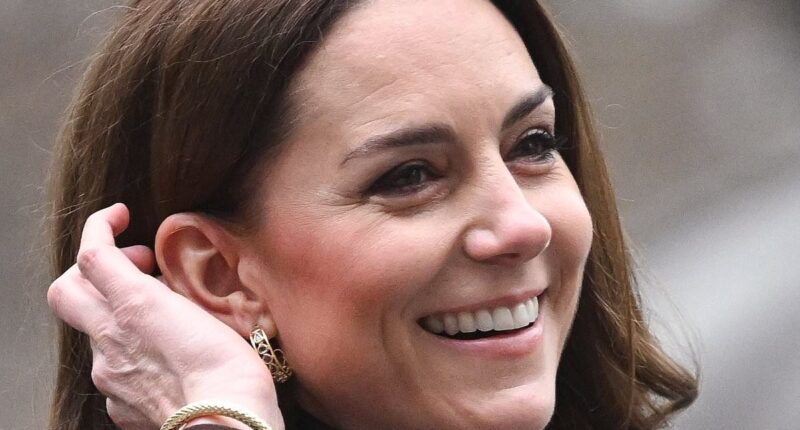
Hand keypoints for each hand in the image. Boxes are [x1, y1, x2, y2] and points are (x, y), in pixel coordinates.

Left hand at [47, 204, 284, 429]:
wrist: (226, 424)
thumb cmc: (231, 371)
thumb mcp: (211, 312)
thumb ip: (178, 294)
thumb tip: (166, 287)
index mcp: (134, 306)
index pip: (92, 253)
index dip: (101, 226)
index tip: (121, 217)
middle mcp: (110, 338)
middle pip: (66, 290)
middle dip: (93, 267)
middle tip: (135, 264)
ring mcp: (109, 374)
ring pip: (94, 330)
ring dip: (119, 313)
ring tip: (162, 315)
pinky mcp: (119, 404)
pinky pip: (112, 368)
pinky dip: (130, 353)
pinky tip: (163, 357)